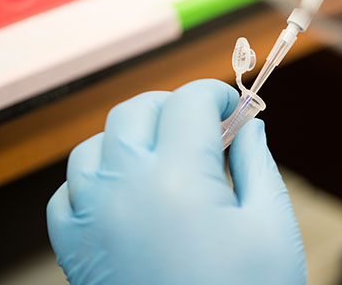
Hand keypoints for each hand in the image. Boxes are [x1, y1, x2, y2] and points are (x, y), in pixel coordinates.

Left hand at [47, 79, 305, 284]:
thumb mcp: (271, 224)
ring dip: (134, 135)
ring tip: (168, 155)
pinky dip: (97, 176)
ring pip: (97, 143)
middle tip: (207, 126)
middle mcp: (124, 190)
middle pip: (137, 110)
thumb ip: (257, 162)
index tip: (233, 104)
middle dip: (175, 106)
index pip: (189, 102)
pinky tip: (129, 190)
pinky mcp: (76, 249)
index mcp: (179, 179)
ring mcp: (91, 219)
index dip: (216, 93)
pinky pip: (71, 190)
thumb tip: (248, 125)